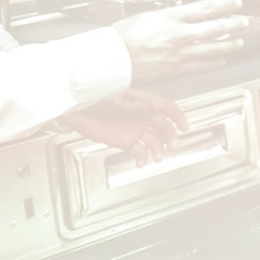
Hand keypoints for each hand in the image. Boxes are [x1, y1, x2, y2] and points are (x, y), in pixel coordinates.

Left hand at [60, 90, 188, 161]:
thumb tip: (146, 107)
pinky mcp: (123, 141)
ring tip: (157, 158)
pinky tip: (140, 163)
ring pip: (153, 141)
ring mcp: (133, 129)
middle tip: (172, 146)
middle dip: (170, 137)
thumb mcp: (111, 98)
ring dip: (158, 150)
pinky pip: (138, 151)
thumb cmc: (91, 96)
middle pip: (163, 126)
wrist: (74, 108)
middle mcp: (140, 116)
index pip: (165, 107)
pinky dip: (142, 158)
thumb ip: (129, 104)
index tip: (185, 127)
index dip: (177, 116)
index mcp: (140, 101)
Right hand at [116, 0, 249, 81]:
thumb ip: (166, 16)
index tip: (235, 2)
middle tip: (244, 21)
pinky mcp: (174, 69)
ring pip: (211, 48)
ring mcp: (178, 53)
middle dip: (232, 24)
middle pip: (213, 28)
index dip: (224, 5)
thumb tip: (178, 14)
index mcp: (170, 17)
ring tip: (239, 42)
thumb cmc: (122, 36)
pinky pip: (199, 65)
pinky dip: (213, 62)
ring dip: (228, 45)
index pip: (204, 8)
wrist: (112, 59)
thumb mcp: (146, 15)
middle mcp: (178, 35)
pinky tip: (221, 60)